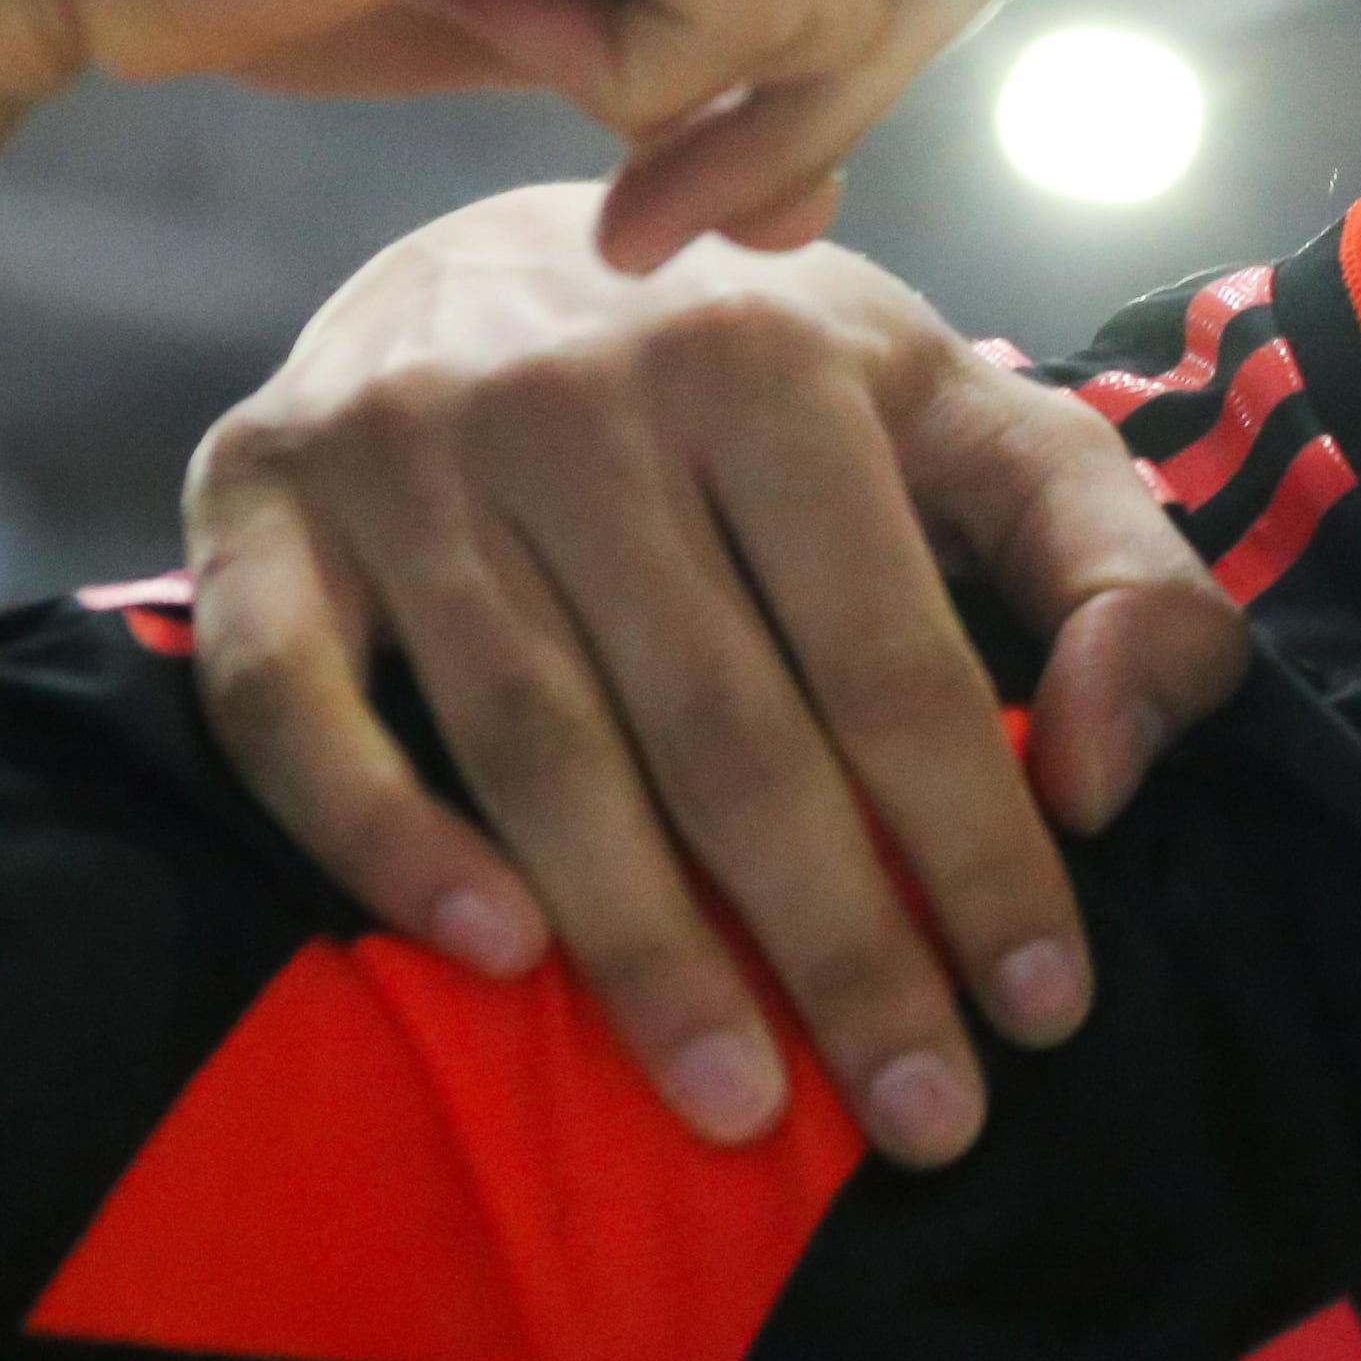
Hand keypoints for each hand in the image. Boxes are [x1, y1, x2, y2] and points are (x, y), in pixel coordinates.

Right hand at [184, 185, 1241, 1164]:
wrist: (501, 238)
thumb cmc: (770, 368)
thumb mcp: (971, 413)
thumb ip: (1106, 562)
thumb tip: (1102, 768)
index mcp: (774, 363)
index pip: (893, 659)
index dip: (977, 844)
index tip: (1042, 1009)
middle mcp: (579, 394)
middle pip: (727, 727)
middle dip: (840, 946)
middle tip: (924, 1123)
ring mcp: (402, 449)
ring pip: (535, 742)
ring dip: (642, 949)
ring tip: (742, 1106)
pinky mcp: (253, 501)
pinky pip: (294, 705)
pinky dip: (386, 837)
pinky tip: (496, 957)